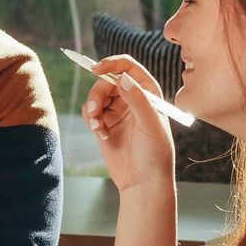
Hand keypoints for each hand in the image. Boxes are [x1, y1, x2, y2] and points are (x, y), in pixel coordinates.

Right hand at [82, 55, 176, 194]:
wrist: (143, 181)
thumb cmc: (155, 153)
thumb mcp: (150, 124)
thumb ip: (138, 100)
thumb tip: (123, 78)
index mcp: (148, 92)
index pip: (128, 67)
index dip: (112, 64)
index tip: (96, 68)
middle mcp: (132, 98)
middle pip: (106, 80)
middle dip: (97, 93)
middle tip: (95, 110)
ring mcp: (117, 110)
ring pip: (96, 96)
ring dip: (93, 108)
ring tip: (98, 126)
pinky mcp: (104, 124)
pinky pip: (90, 111)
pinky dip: (91, 120)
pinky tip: (101, 134)